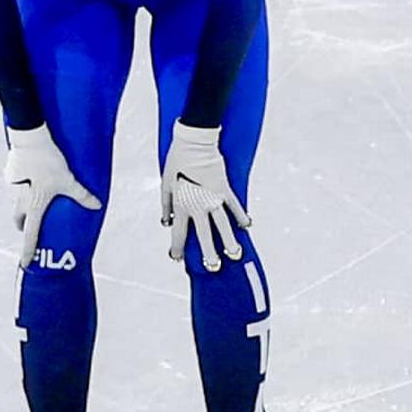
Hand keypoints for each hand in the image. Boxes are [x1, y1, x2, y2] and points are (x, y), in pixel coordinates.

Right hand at [4, 125, 101, 265]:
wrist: (29, 138)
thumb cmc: (48, 162)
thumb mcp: (68, 180)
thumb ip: (82, 195)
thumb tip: (97, 206)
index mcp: (34, 205)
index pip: (30, 235)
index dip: (28, 251)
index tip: (26, 263)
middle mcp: (19, 200)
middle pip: (19, 220)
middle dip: (26, 227)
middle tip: (34, 227)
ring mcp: (12, 187)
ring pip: (16, 204)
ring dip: (24, 207)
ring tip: (36, 201)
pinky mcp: (10, 174)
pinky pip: (16, 187)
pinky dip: (23, 190)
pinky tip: (33, 180)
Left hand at [160, 122, 248, 269]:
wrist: (194, 143)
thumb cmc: (176, 162)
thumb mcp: (165, 184)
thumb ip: (166, 205)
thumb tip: (165, 221)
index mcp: (181, 205)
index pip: (179, 233)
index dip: (177, 248)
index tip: (177, 258)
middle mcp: (198, 206)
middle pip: (204, 235)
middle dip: (208, 253)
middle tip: (213, 267)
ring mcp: (213, 199)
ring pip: (223, 225)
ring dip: (229, 241)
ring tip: (235, 255)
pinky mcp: (225, 190)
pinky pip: (235, 206)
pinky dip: (241, 216)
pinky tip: (247, 226)